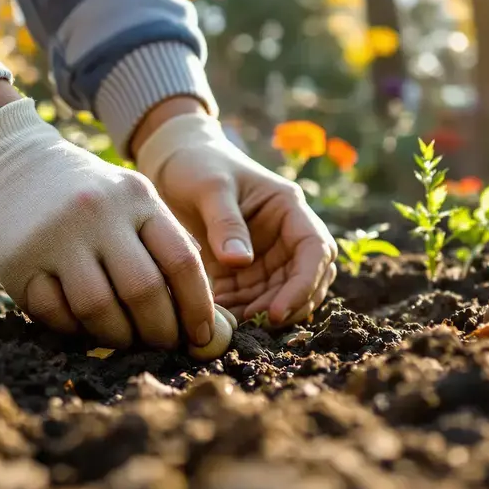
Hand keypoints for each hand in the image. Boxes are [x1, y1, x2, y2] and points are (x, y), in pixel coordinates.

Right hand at [0, 93, 223, 352]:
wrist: (7, 163)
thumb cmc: (85, 192)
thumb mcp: (130, 199)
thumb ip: (165, 242)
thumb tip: (200, 309)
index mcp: (137, 198)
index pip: (181, 261)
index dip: (197, 307)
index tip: (201, 337)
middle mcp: (98, 213)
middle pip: (143, 290)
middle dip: (160, 331)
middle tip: (163, 346)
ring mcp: (56, 236)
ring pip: (99, 308)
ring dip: (118, 337)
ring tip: (124, 340)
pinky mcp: (20, 260)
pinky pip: (54, 313)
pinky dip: (74, 329)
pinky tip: (83, 325)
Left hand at [134, 101, 337, 326]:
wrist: (173, 164)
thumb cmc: (197, 165)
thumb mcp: (210, 187)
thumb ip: (226, 222)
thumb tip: (241, 262)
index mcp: (289, 208)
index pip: (315, 250)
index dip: (304, 283)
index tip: (278, 310)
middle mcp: (285, 235)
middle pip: (306, 279)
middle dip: (287, 305)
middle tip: (255, 324)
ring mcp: (267, 255)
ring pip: (281, 294)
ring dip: (261, 313)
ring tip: (232, 322)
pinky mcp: (244, 270)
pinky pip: (251, 298)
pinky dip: (240, 311)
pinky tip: (218, 316)